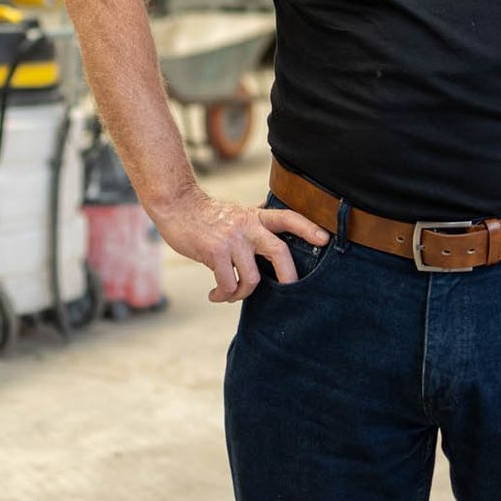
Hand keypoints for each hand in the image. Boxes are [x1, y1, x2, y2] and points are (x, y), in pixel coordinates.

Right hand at [151, 188, 332, 302]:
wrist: (176, 206)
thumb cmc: (206, 215)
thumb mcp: (236, 213)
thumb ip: (254, 222)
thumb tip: (273, 226)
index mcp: (255, 217)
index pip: (287, 218)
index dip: (307, 229)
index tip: (325, 239)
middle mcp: (248, 226)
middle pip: (279, 252)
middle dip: (288, 278)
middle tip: (289, 292)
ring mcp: (232, 239)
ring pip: (252, 278)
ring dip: (241, 294)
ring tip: (230, 294)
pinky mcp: (215, 251)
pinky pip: (228, 284)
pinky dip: (223, 295)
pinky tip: (215, 294)